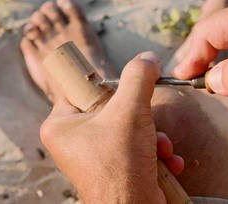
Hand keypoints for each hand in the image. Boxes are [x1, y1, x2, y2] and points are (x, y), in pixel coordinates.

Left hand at [40, 52, 183, 203]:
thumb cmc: (119, 165)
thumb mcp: (130, 110)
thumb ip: (138, 77)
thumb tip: (149, 57)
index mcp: (61, 124)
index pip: (82, 87)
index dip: (107, 83)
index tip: (127, 86)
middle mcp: (73, 140)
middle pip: (113, 108)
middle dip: (142, 117)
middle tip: (148, 123)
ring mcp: (94, 157)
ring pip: (130, 128)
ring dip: (155, 137)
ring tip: (161, 149)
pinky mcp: (115, 170)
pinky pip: (137, 149)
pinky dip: (156, 154)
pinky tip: (166, 163)